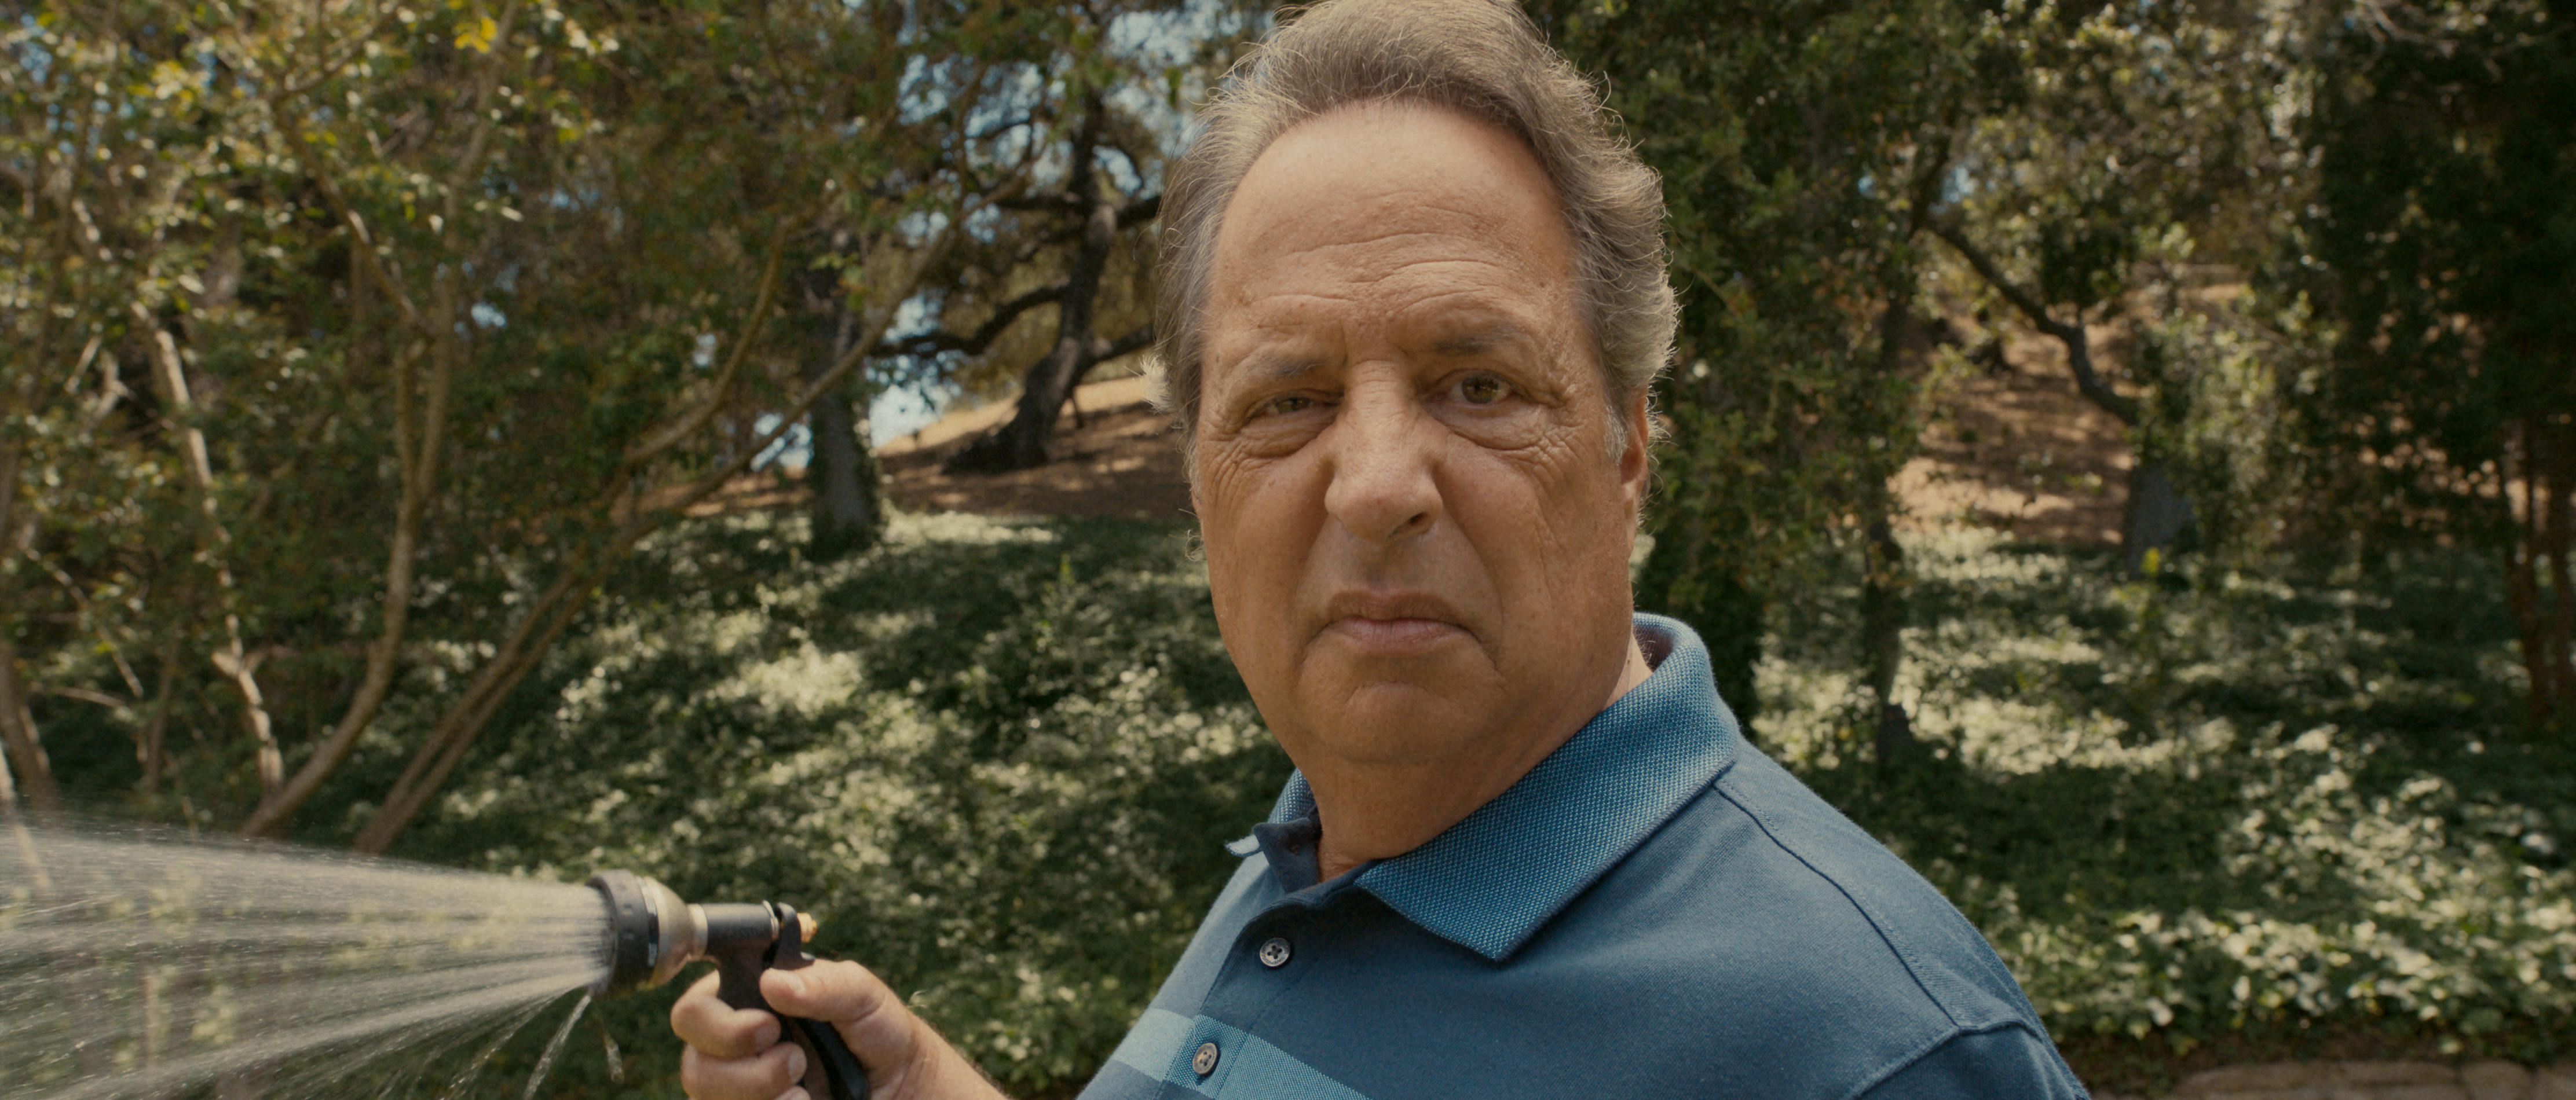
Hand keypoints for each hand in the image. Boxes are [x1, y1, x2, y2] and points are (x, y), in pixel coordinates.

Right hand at [670, 959, 1007, 1099]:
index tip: (767, 1026)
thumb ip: (825, 984)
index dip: (716, 1024)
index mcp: (746, 1002)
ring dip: (761, 1093)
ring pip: (709, 1098)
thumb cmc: (875, 1030)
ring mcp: (736, 1088)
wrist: (899, 1084)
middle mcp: (730, 1048)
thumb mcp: (864, 997)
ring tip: (804, 1088)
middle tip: (795, 1060)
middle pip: (694, 1064)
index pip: (694, 1010)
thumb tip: (775, 983)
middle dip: (746, 1069)